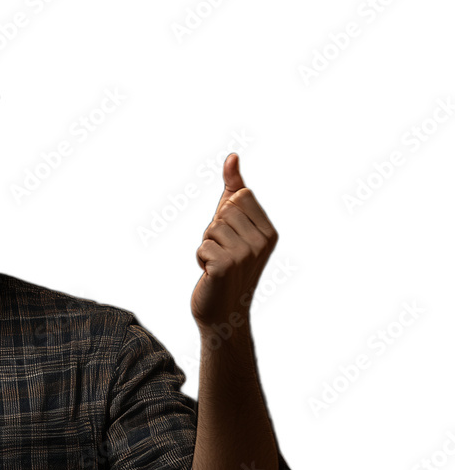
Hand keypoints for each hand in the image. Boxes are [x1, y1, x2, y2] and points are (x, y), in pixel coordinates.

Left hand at [191, 153, 277, 333]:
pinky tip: (211, 275)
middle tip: (222, 253)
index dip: (225, 215)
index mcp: (269, 230)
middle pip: (224, 210)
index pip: (239, 196)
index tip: (231, 238)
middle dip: (214, 229)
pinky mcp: (226, 267)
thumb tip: (232, 157)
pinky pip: (202, 246)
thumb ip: (233, 190)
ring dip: (206, 246)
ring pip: (211, 228)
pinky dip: (200, 259)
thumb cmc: (225, 265)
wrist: (223, 312)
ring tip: (217, 264)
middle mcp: (263, 242)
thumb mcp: (232, 224)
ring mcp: (246, 255)